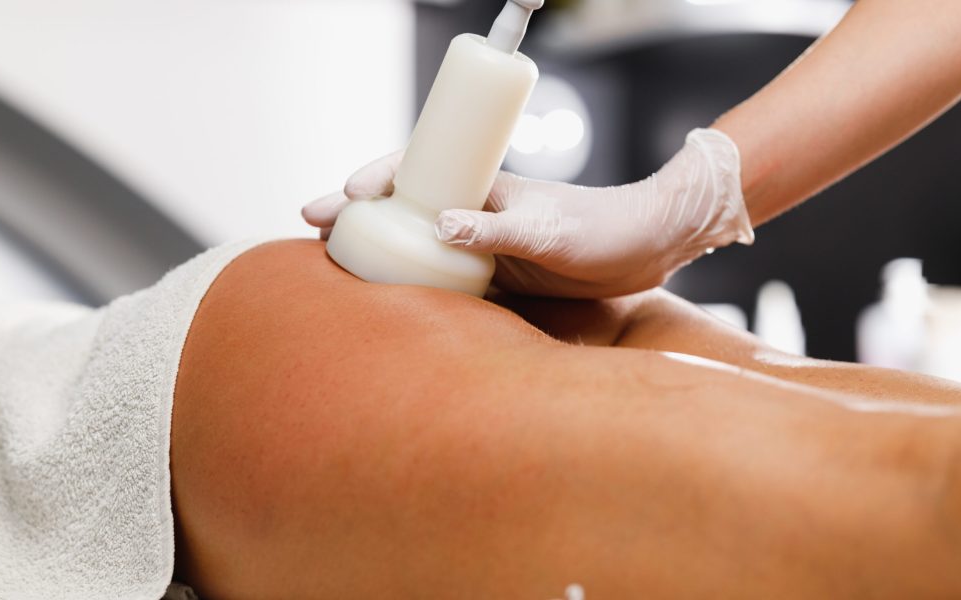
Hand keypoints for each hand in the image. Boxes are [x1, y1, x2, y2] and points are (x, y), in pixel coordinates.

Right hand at [303, 129, 753, 297]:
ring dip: (381, 251)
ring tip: (335, 263)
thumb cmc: (605, 226)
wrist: (648, 248)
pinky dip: (415, 285)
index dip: (377, 179)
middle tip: (312, 223)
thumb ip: (497, 229)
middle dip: (359, 213)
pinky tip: (390, 300)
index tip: (345, 195)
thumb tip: (440, 225)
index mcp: (485, 187)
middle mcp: (477, 212)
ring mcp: (484, 244)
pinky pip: (446, 279)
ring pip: (420, 244)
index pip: (420, 170)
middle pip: (406, 207)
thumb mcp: (551, 230)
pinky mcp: (498, 276)